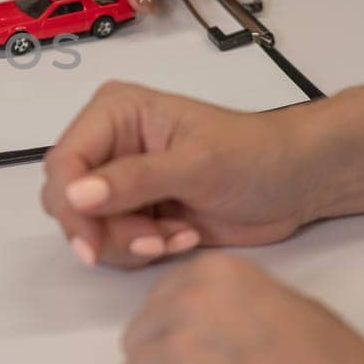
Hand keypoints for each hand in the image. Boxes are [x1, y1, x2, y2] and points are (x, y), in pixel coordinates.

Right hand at [41, 83, 328, 267]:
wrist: (299, 183)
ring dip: (129, 244)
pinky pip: (113, 243)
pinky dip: (143, 250)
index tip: (90, 247)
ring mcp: (121, 180)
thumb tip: (75, 195)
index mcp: (115, 112)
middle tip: (153, 242)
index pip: (65, 162)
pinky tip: (182, 236)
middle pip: (68, 199)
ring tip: (176, 237)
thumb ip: (134, 180)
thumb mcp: (196, 165)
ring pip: (89, 228)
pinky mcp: (137, 211)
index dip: (70, 206)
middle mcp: (109, 144)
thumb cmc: (254, 156)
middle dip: (105, 230)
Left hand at [119, 253, 363, 363]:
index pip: (158, 298)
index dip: (173, 328)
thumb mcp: (288, 304)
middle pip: (139, 336)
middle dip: (161, 361)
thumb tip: (212, 315)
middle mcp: (188, 304)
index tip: (194, 346)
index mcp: (215, 273)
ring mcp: (178, 353)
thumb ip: (236, 301)